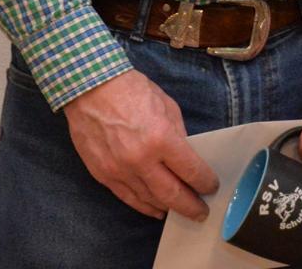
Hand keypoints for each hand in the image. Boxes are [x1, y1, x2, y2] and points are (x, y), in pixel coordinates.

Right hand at [62, 69, 219, 220]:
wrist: (89, 89)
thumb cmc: (131, 90)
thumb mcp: (167, 106)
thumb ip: (178, 134)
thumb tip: (187, 157)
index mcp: (161, 138)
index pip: (190, 171)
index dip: (205, 182)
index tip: (211, 187)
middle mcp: (141, 160)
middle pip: (172, 194)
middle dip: (191, 206)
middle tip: (201, 212)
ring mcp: (120, 170)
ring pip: (150, 200)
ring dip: (168, 208)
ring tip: (181, 211)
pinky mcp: (103, 175)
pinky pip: (127, 198)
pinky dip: (144, 206)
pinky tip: (156, 210)